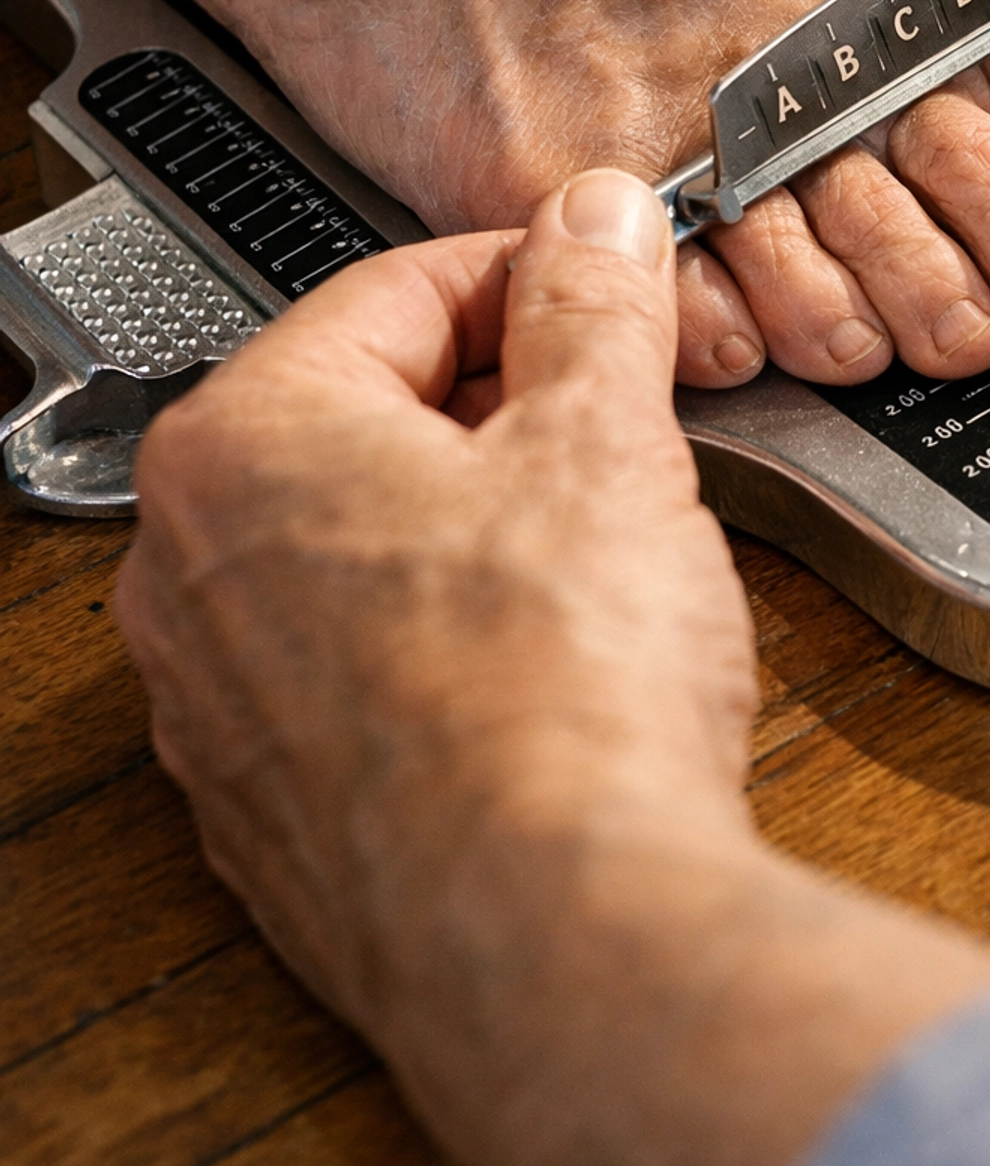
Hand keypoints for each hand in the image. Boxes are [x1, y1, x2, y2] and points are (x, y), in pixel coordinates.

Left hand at [116, 171, 989, 1165]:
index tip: (602, 286)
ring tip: (595, 550)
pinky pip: (360, 664)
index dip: (529, 275)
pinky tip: (545, 666)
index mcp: (241, 443)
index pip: (396, 289)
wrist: (559, 940)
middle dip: (505, 403)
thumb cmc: (553, 700)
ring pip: (364, 544)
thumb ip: (594, 305)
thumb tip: (594, 225)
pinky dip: (447, 639)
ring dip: (478, 522)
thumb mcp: (605, 441)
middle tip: (621, 419)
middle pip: (369, 415)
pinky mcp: (272, 801)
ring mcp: (221, 699)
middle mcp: (192, 568)